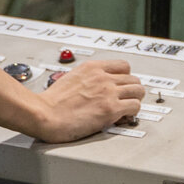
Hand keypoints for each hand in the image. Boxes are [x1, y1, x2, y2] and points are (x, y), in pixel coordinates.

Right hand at [25, 59, 142, 142]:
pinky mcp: (111, 109)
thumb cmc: (52, 102)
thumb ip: (88, 79)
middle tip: (125, 100)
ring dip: (134, 100)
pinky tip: (123, 118)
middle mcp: (103, 77)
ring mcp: (108, 92)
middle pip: (133, 79)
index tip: (122, 86)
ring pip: (138, 91)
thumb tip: (95, 87)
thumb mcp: (71, 78)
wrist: (45, 114)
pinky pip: (135, 106)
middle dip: (131, 90)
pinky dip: (132, 113)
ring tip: (126, 109)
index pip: (123, 66)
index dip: (125, 78)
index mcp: (92, 67)